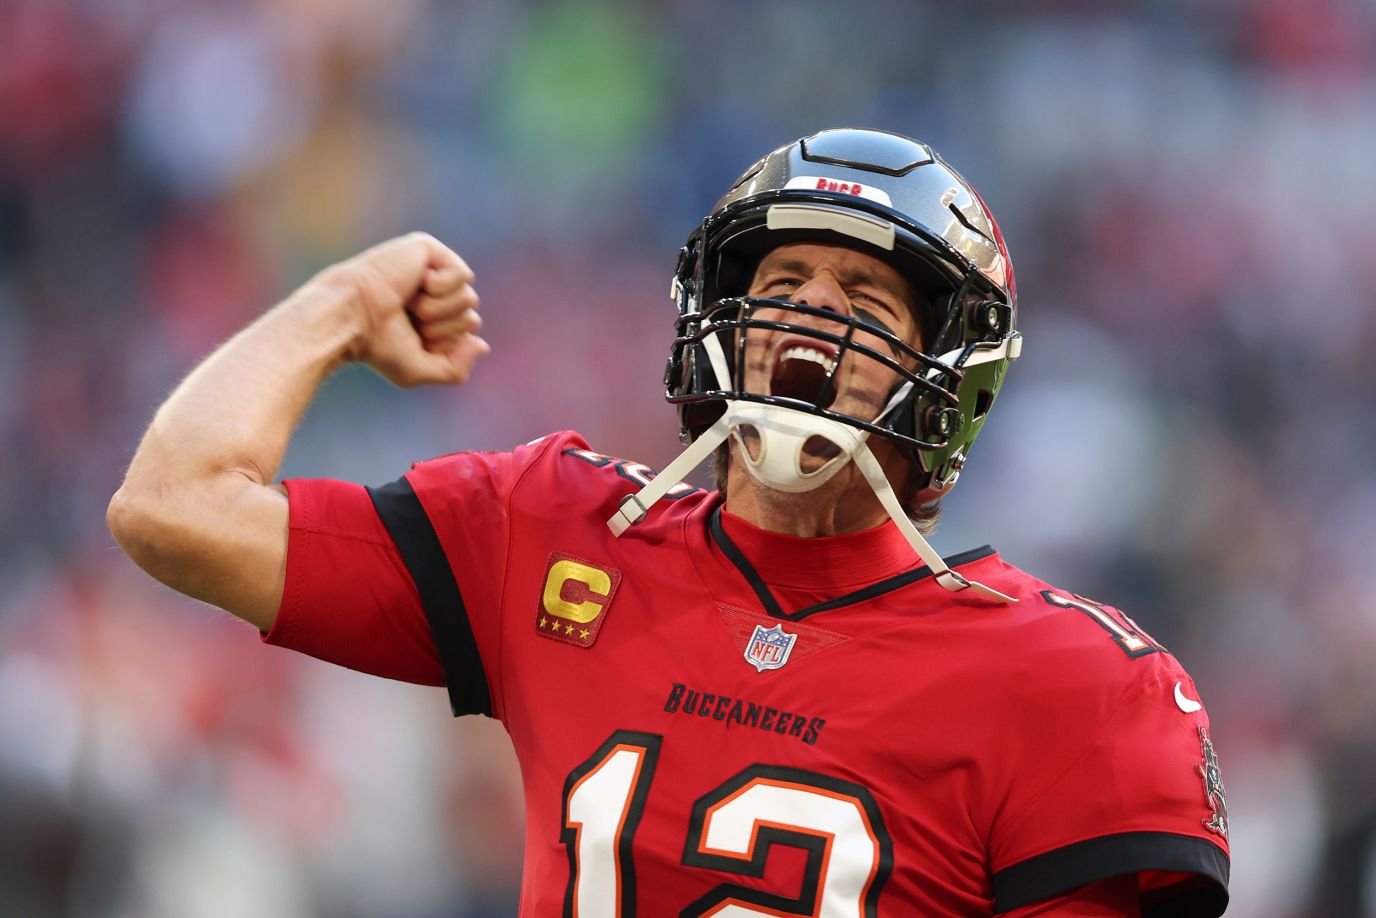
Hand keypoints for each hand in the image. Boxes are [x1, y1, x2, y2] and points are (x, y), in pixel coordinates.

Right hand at [317, 232, 488, 385]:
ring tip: (408, 303)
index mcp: (432, 318)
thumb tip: (483, 345)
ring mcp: (431, 269)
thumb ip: (456, 368)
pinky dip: (440, 287)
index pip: (468, 333)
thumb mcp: (419, 370)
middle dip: (443, 328)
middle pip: (471, 317)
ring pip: (469, 298)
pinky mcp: (429, 248)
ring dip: (438, 310)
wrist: (351, 318)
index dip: (445, 344)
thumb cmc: (377, 345)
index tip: (414, 339)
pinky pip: (463, 275)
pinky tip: (415, 283)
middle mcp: (433, 293)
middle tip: (410, 320)